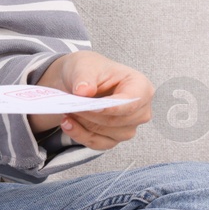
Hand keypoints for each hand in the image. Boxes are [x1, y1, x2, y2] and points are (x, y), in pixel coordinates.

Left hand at [28, 51, 154, 150]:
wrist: (81, 81)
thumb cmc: (90, 69)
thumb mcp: (84, 65)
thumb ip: (84, 77)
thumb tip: (83, 91)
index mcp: (140, 87)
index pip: (131, 103)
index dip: (111, 107)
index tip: (91, 106)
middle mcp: (139, 110)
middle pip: (117, 121)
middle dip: (91, 115)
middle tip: (71, 105)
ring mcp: (129, 127)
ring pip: (106, 134)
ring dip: (84, 124)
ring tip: (67, 110)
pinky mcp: (114, 139)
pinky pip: (98, 144)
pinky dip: (80, 135)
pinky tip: (67, 123)